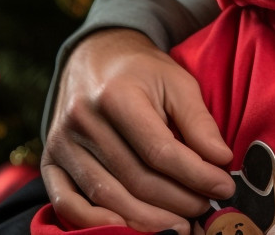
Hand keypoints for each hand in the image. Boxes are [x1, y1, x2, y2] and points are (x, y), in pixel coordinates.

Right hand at [40, 28, 235, 234]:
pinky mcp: (50, 161)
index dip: (196, 174)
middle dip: (178, 200)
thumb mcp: (177, 83)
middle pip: (135, 179)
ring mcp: (61, 144)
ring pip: (108, 197)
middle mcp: (82, 121)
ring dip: (148, 219)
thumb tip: (221, 160)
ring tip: (182, 225)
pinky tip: (126, 229)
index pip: (160, 151)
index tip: (224, 187)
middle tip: (206, 208)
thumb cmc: (142, 72)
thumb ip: (198, 122)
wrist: (95, 57)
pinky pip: (67, 203)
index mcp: (116, 96)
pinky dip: (95, 224)